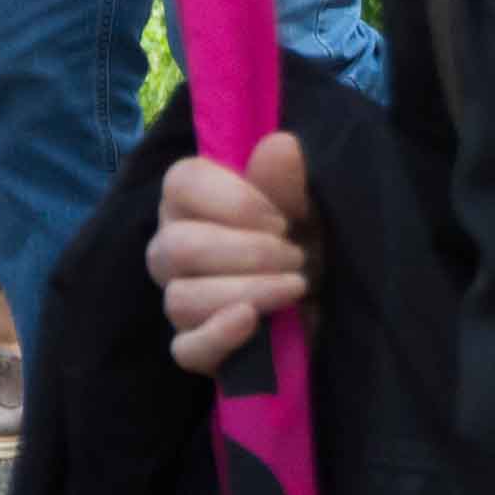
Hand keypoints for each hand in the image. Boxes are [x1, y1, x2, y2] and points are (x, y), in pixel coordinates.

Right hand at [153, 131, 318, 372]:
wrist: (324, 297)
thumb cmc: (302, 237)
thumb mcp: (304, 204)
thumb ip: (287, 179)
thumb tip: (280, 145)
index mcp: (190, 201)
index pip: (180, 184)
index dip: (231, 200)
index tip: (279, 218)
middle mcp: (171, 246)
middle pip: (176, 247)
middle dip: (247, 253)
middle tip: (295, 256)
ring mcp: (177, 298)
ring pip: (181, 299)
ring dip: (246, 292)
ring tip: (294, 287)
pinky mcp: (193, 347)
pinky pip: (185, 350)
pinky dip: (219, 337)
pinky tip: (252, 322)